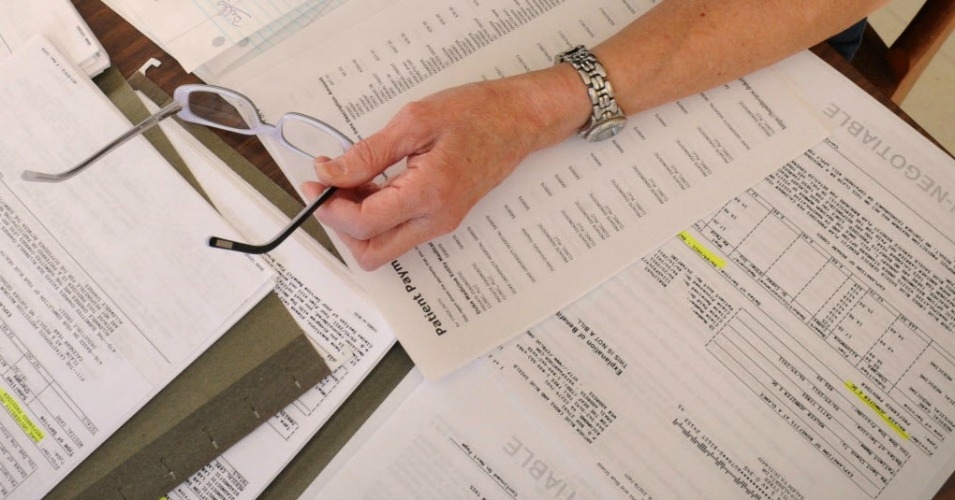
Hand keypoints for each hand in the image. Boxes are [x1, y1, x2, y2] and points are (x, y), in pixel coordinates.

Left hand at [303, 66, 587, 269]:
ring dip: (357, 222)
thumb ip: (367, 153)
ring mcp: (440, 223)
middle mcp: (436, 219)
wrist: (518, 120)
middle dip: (341, 226)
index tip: (316, 183)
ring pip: (383, 246)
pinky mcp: (441, 219)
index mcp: (429, 193)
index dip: (331, 207)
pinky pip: (398, 232)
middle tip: (329, 189)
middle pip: (371, 252)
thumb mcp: (414, 122)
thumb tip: (330, 173)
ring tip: (350, 180)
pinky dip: (376, 215)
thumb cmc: (477, 114)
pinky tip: (370, 183)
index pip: (365, 223)